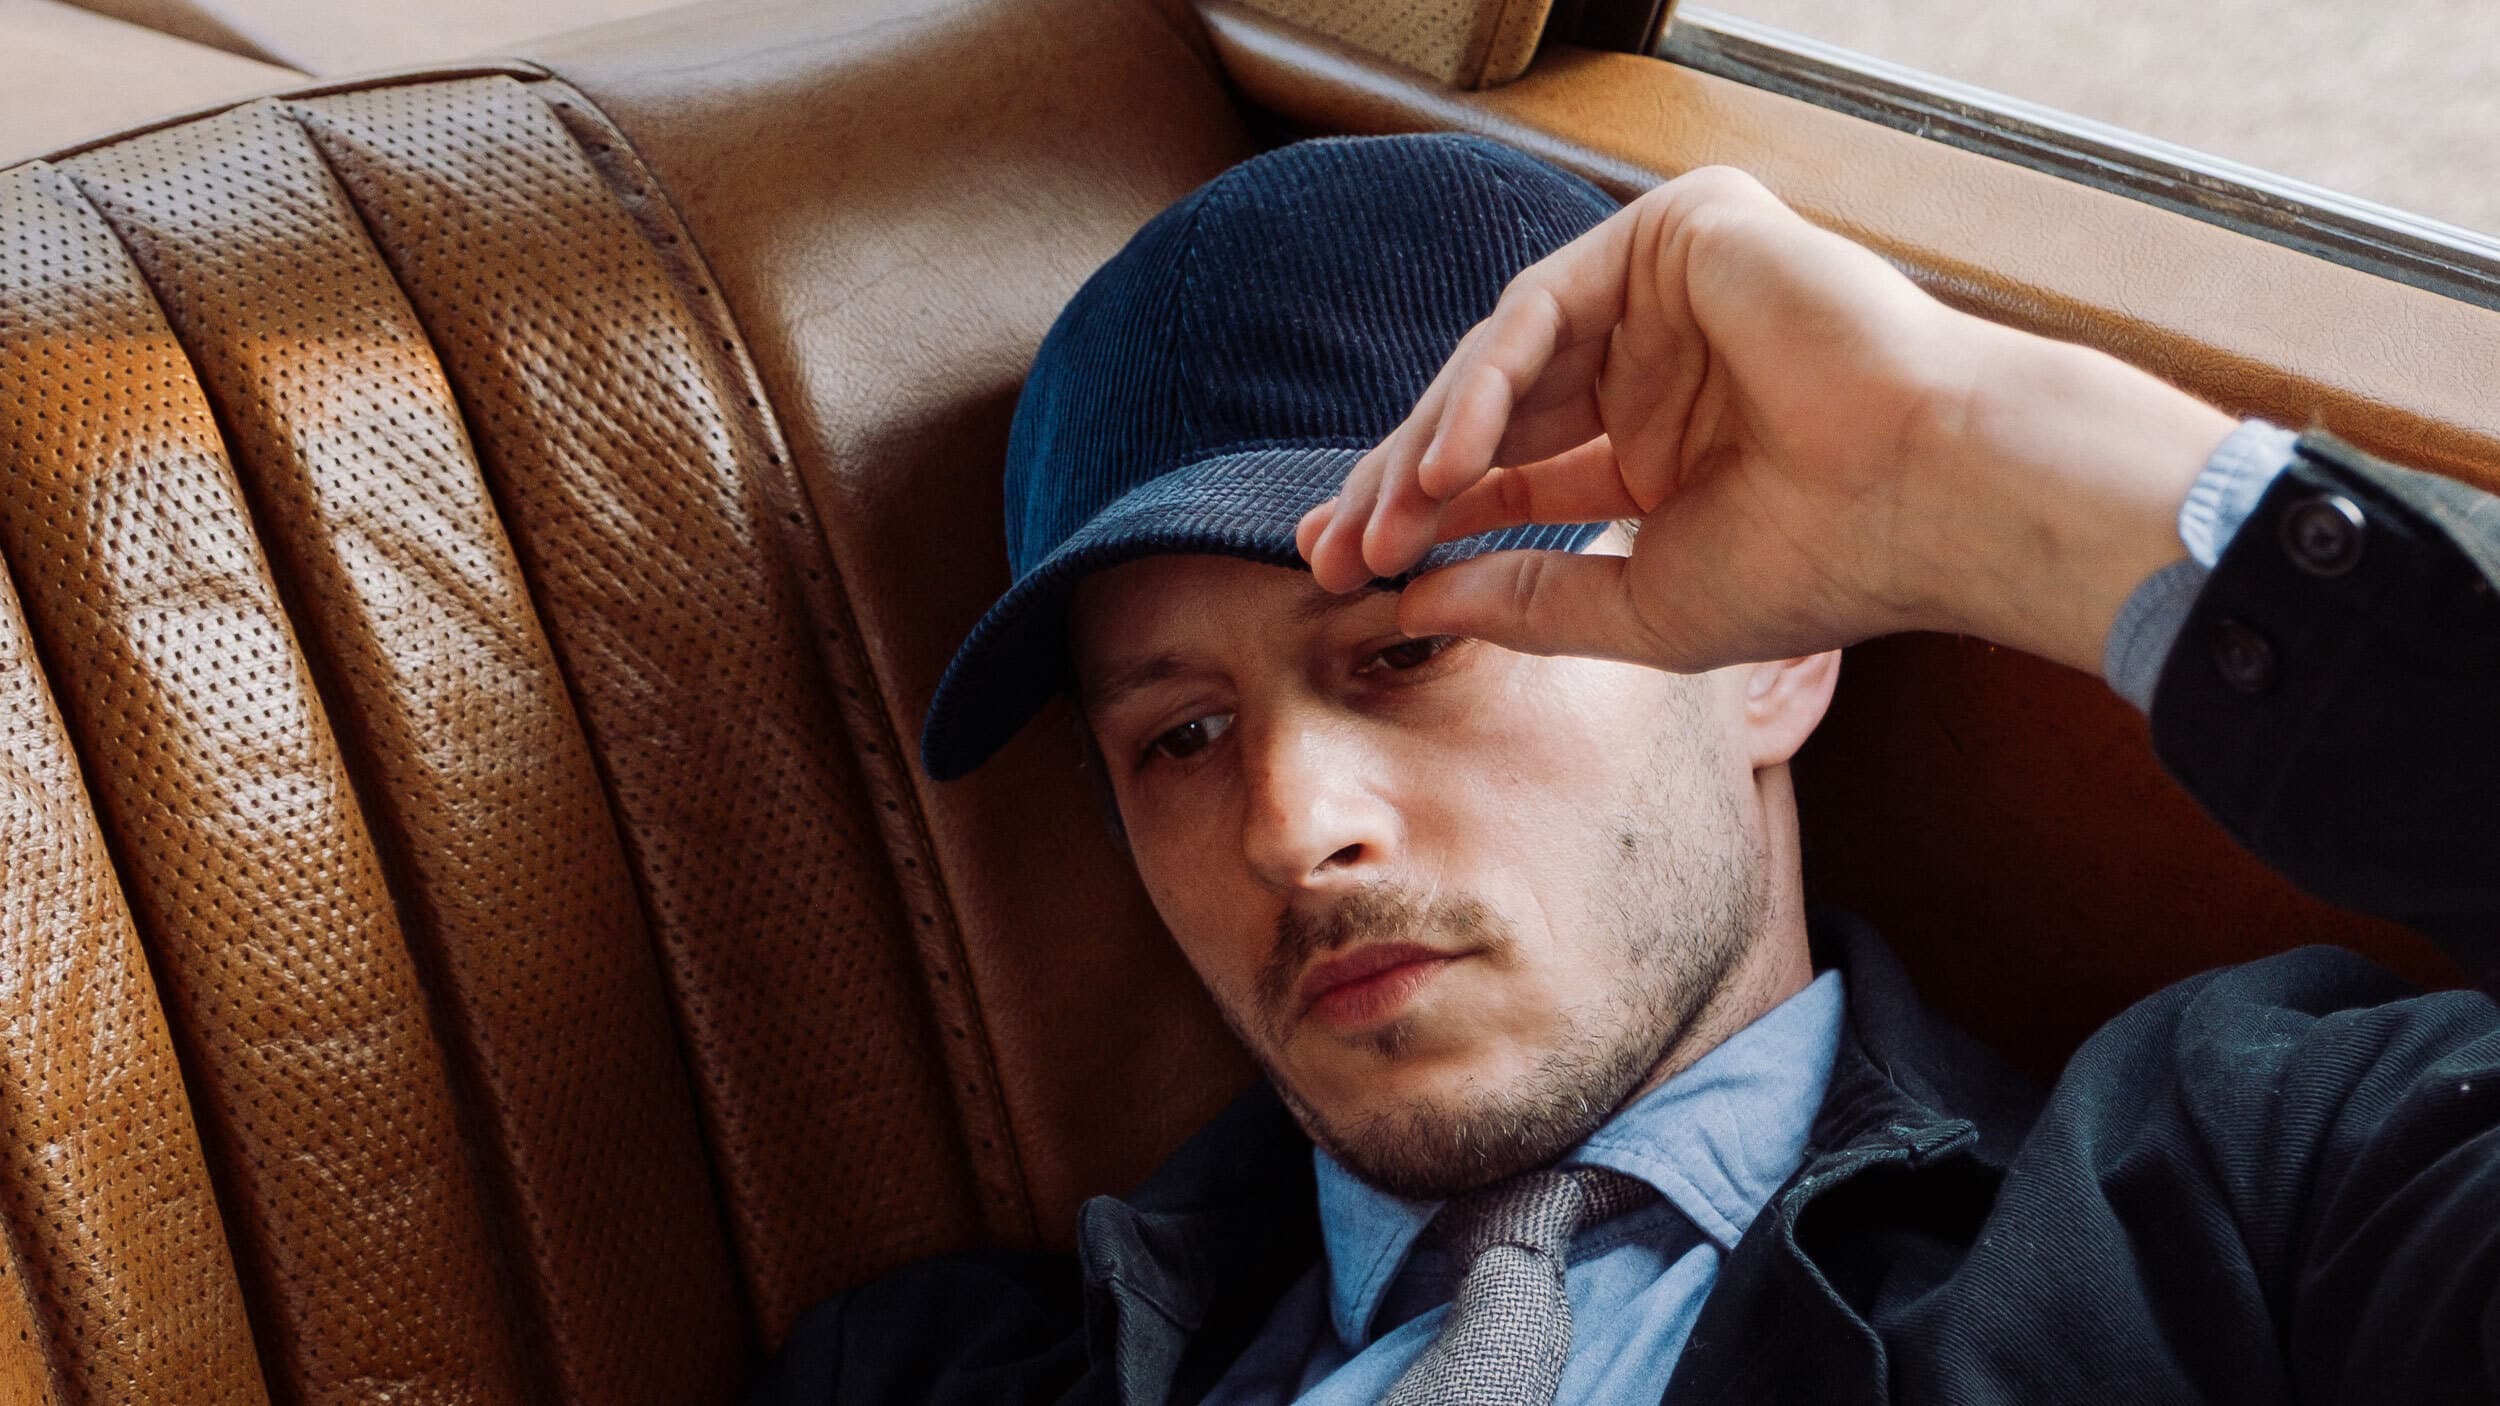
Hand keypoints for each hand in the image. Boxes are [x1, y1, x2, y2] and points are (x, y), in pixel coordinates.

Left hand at [1295, 166, 2236, 675]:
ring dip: (1430, 444)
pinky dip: (1483, 385)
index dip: (1425, 517)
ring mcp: (1667, 290)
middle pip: (1490, 409)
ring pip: (1503, 357)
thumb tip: (1410, 598)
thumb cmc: (1816, 563)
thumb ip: (1524, 598)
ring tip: (1381, 523)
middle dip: (1400, 480)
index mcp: (1655, 444)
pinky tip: (1443, 467)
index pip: (1510, 471)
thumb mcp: (1637, 606)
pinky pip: (1544, 305)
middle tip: (1330, 547)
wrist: (1932, 498)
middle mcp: (1655, 361)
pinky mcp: (1680, 229)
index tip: (1349, 571)